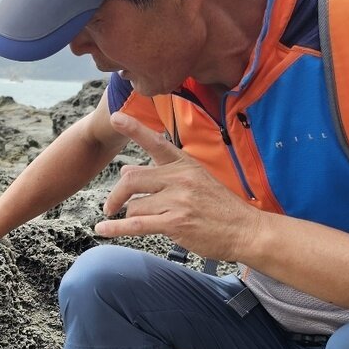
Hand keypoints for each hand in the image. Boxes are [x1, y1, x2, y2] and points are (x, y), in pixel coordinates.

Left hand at [95, 112, 265, 261]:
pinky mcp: (175, 223)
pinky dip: (115, 228)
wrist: (246, 230)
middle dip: (116, 194)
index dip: (134, 129)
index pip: (156, 142)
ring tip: (136, 222)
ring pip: (134, 205)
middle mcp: (180, 178)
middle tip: (110, 205)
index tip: (115, 117)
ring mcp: (178, 200)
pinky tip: (102, 229)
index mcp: (185, 164)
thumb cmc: (221, 207)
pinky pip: (136, 224)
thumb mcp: (196, 181)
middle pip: (132, 179)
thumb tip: (127, 168)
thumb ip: (161, 173)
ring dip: (131, 215)